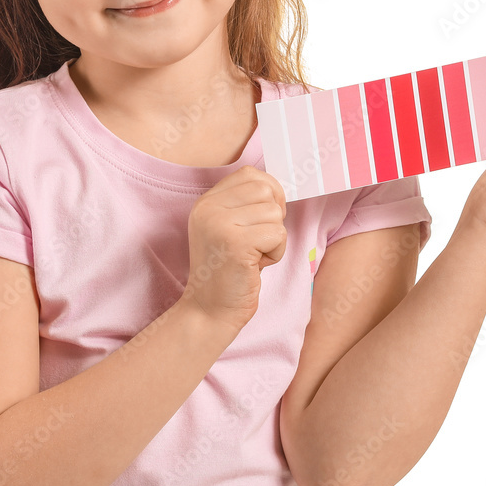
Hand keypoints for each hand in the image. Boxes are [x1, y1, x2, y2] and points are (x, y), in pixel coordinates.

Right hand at [180, 165, 287, 333]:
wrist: (209, 310)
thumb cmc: (229, 271)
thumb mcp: (229, 228)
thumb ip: (245, 204)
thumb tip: (279, 188)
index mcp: (206, 201)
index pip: (250, 174)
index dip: (268, 194)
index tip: (262, 220)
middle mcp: (208, 208)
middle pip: (266, 190)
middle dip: (273, 216)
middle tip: (258, 241)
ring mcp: (219, 224)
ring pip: (274, 214)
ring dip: (274, 238)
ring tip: (253, 256)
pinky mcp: (236, 243)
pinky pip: (278, 235)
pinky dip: (276, 253)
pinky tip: (256, 265)